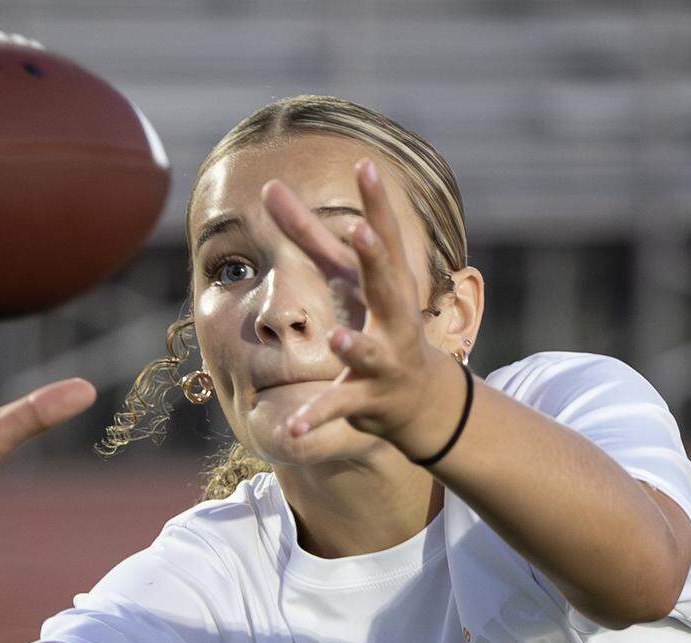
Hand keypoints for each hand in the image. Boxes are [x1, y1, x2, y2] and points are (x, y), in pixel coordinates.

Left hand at [261, 157, 464, 460]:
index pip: (385, 237)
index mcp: (389, 283)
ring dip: (354, 344)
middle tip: (361, 230)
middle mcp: (395, 319)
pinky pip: (337, 408)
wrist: (421, 400)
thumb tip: (269, 186)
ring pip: (369, 353)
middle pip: (387, 284)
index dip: (377, 202)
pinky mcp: (367, 400)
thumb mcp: (346, 277)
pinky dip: (314, 419)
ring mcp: (384, 361)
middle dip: (376, 258)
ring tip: (335, 336)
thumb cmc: (378, 322)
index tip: (367, 165)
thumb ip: (308, 234)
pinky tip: (290, 429)